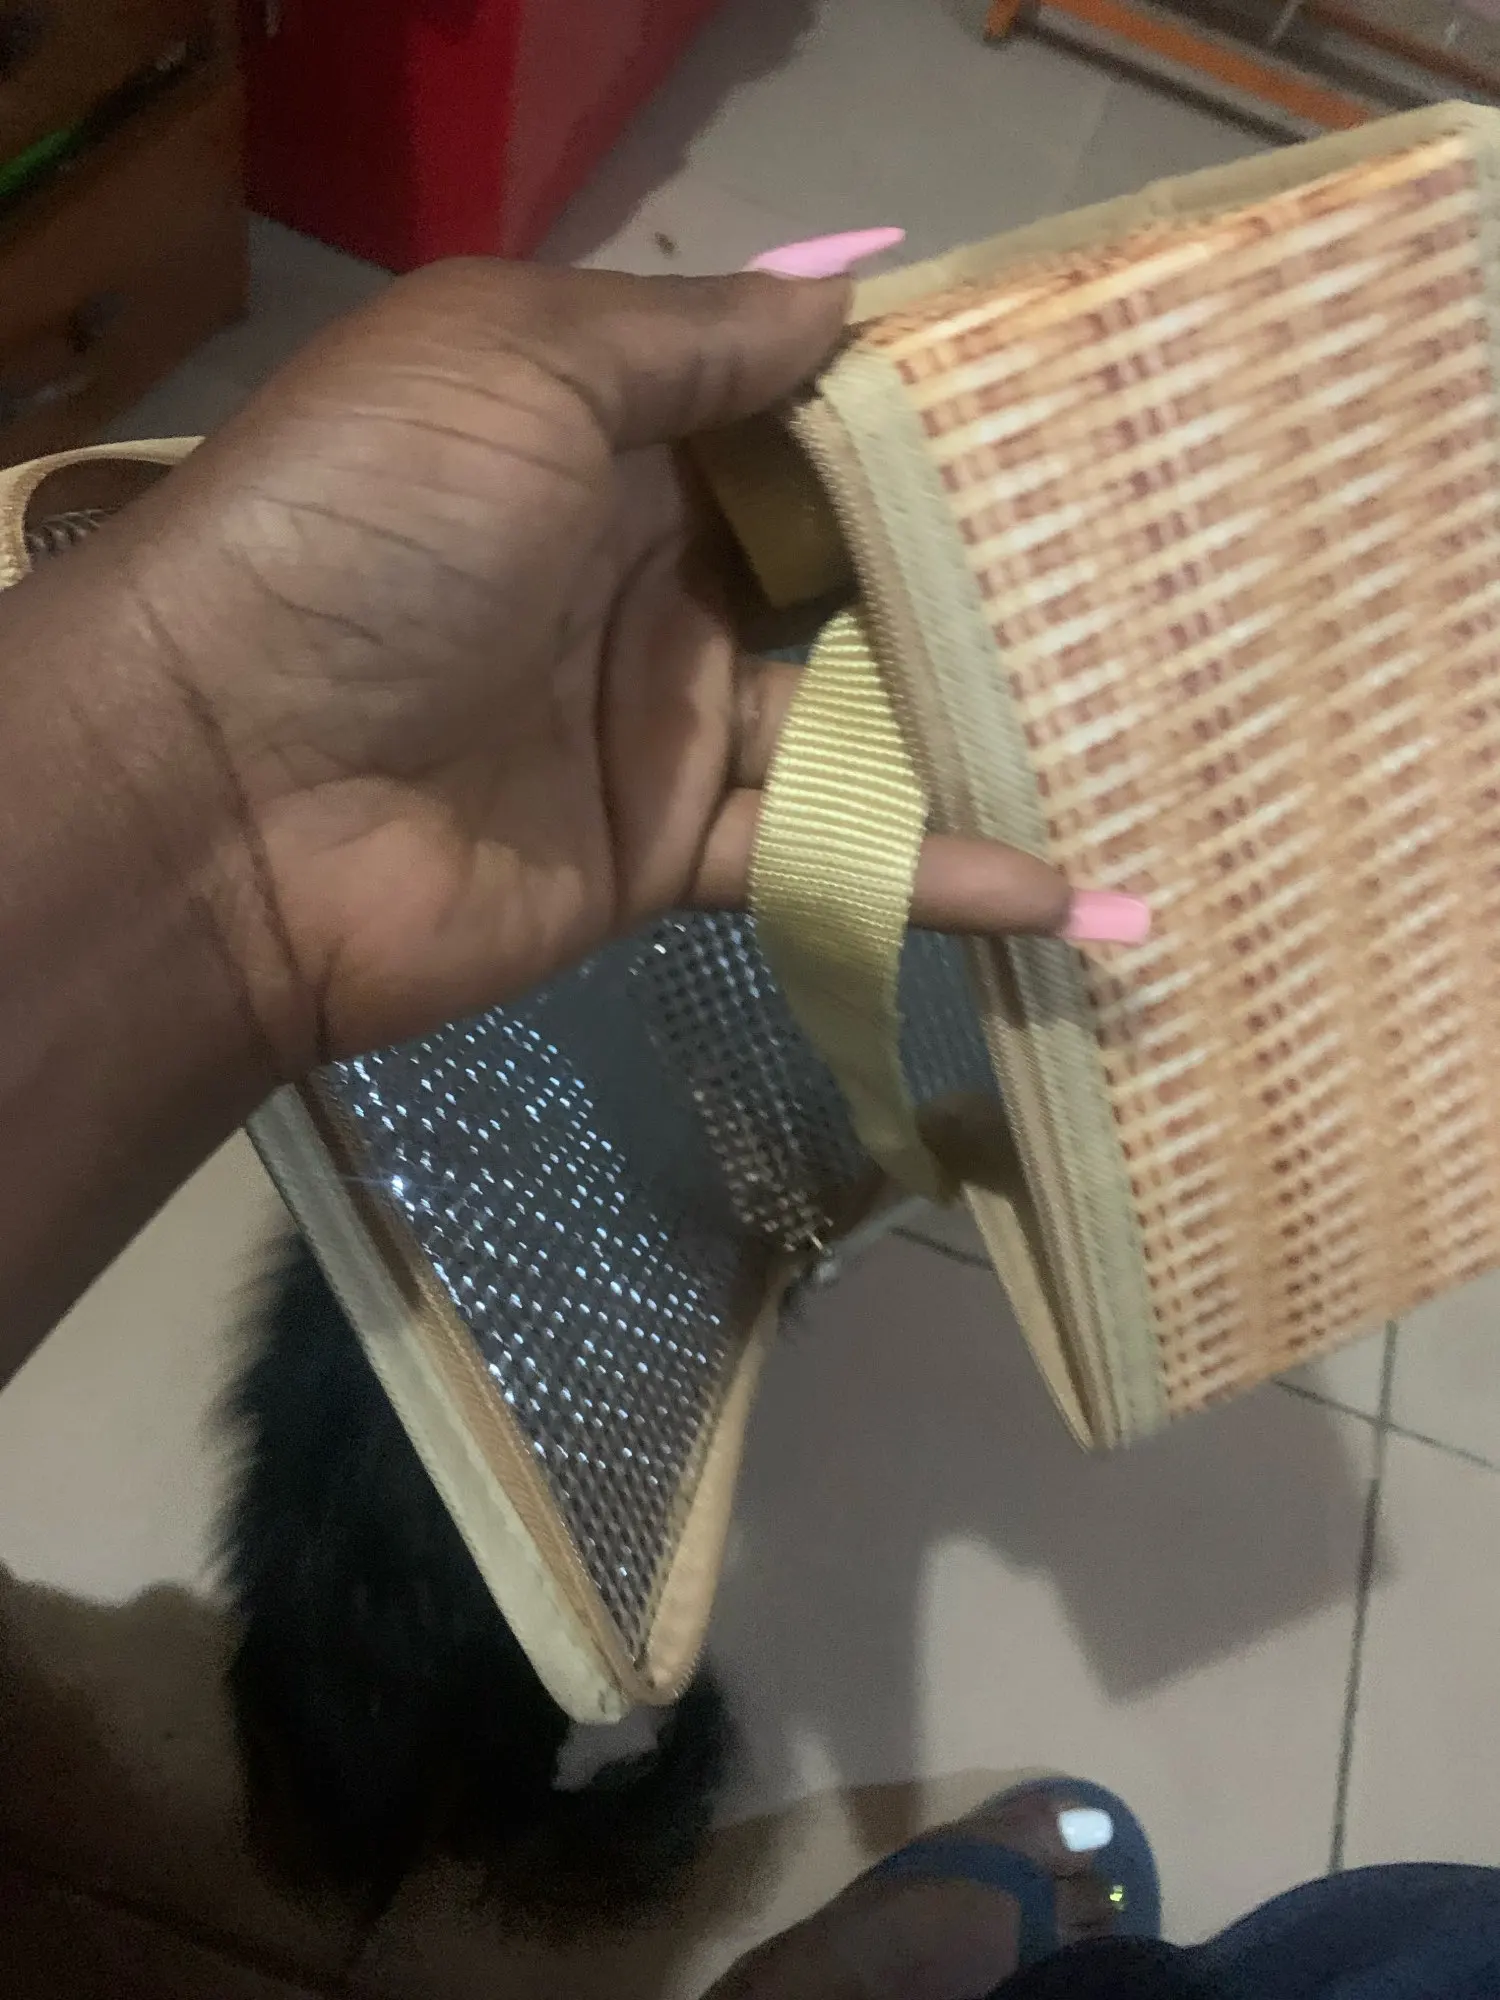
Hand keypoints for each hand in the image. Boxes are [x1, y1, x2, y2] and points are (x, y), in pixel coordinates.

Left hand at [91, 259, 1080, 1074]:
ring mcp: (655, 717)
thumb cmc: (374, 533)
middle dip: (969, 565)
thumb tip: (855, 282)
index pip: (786, 408)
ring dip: (978, 726)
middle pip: (835, 563)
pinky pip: (815, 850)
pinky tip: (1069, 889)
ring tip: (1142, 726)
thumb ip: (689, 336)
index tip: (1062, 402)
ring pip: (846, 716)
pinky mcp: (660, 849)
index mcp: (601, 431)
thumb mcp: (515, 363)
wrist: (229, 791)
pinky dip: (932, 872)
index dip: (910, 406)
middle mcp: (641, 568)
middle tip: (1144, 565)